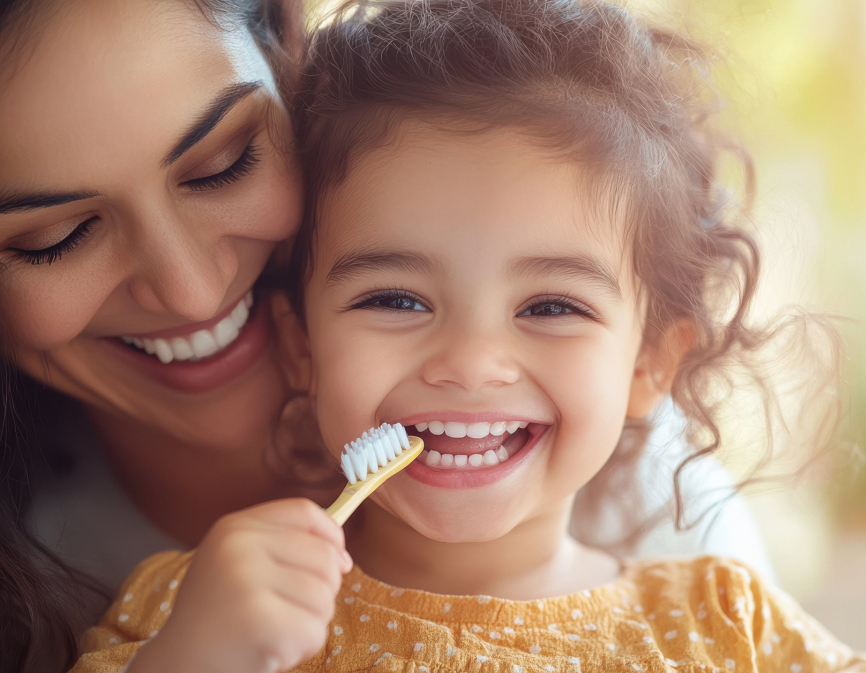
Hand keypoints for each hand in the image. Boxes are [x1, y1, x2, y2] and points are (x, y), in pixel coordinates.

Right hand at [130, 498, 351, 672]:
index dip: (332, 535)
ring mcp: (246, 582)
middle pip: (324, 556)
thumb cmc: (219, 619)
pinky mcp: (259, 621)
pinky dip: (301, 649)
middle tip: (285, 613)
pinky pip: (314, 631)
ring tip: (273, 632)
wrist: (177, 667)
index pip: (304, 511)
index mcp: (234, 527)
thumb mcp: (240, 565)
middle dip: (321, 591)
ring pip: (323, 596)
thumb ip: (287, 549)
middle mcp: (238, 546)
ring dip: (310, 623)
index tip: (339, 561)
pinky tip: (270, 652)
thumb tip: (342, 558)